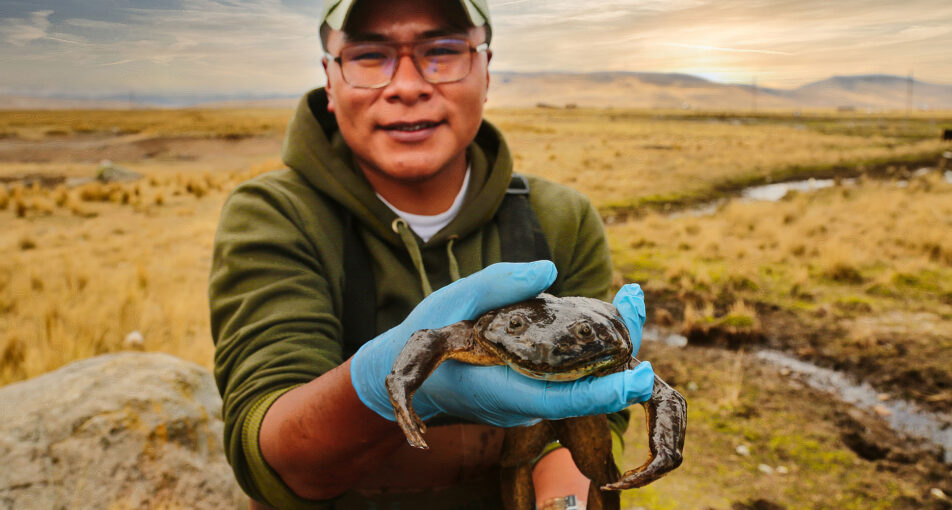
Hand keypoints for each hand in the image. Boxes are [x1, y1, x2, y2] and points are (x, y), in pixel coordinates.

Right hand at [350, 262, 654, 426]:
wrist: (402, 370)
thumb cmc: (424, 335)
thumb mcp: (452, 302)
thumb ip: (497, 285)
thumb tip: (548, 269)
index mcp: (503, 388)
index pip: (565, 399)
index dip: (606, 390)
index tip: (640, 374)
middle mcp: (524, 402)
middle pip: (587, 388)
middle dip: (621, 349)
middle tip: (636, 300)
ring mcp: (530, 400)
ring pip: (583, 381)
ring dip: (611, 346)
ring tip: (630, 299)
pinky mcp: (533, 390)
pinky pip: (572, 374)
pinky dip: (593, 348)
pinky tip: (606, 315)